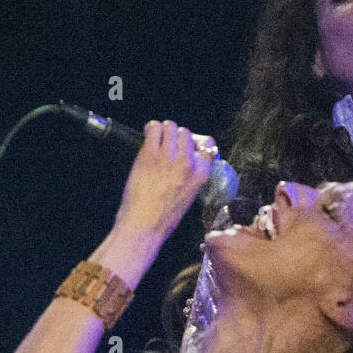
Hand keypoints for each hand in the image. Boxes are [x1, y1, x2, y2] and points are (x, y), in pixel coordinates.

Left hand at [113, 120, 214, 241]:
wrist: (143, 226)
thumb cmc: (163, 218)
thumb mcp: (188, 197)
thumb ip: (192, 176)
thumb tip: (189, 159)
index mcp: (201, 175)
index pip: (208, 145)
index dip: (196, 143)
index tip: (188, 147)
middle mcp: (187, 163)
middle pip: (186, 133)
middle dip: (177, 137)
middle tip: (167, 146)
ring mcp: (168, 157)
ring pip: (170, 127)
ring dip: (163, 132)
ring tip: (157, 141)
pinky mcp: (150, 154)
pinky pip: (153, 128)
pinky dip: (151, 129)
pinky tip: (148, 137)